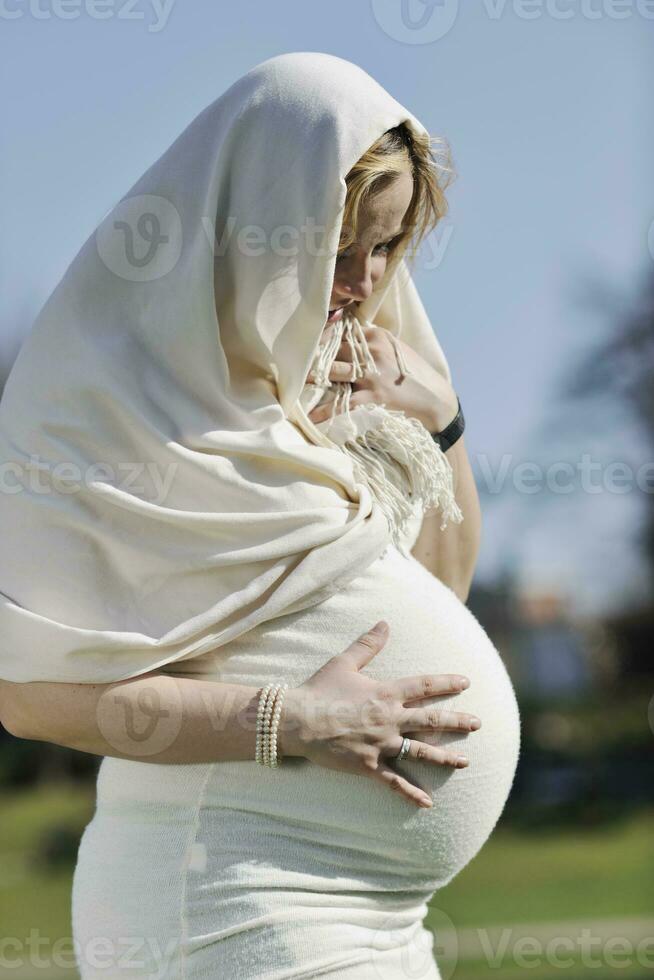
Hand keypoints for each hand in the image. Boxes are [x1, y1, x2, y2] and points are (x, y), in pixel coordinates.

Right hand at [278, 621, 480, 808]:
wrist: (297, 720)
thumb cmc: (320, 689)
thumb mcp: (344, 662)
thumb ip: (368, 644)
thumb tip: (384, 623)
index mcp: (385, 693)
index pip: (424, 687)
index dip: (447, 683)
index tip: (466, 683)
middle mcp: (388, 719)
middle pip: (431, 721)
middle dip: (457, 721)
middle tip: (478, 723)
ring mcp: (380, 744)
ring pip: (419, 752)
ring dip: (444, 757)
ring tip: (465, 762)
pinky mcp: (368, 765)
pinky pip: (394, 781)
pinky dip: (411, 793)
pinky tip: (428, 802)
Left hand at [307, 323, 457, 433]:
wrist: (436, 401)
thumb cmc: (413, 375)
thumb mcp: (395, 350)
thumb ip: (370, 345)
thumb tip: (341, 343)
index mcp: (377, 336)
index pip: (339, 333)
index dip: (319, 342)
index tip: (302, 346)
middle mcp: (373, 350)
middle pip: (332, 351)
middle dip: (312, 359)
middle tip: (290, 364)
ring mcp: (373, 373)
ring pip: (332, 372)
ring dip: (311, 379)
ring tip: (293, 383)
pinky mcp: (374, 396)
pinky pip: (342, 403)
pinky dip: (324, 412)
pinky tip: (309, 417)